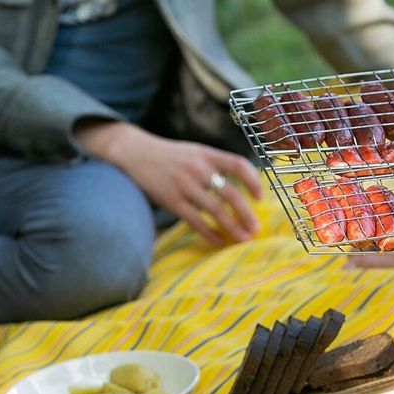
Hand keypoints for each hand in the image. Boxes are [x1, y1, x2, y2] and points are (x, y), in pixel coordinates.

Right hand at [76, 121, 263, 245]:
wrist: (134, 153)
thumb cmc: (169, 156)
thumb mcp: (194, 152)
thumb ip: (214, 165)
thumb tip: (238, 191)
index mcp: (207, 154)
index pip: (238, 165)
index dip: (253, 181)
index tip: (260, 197)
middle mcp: (198, 168)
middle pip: (230, 194)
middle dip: (246, 214)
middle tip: (256, 229)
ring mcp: (184, 185)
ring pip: (215, 211)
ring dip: (231, 227)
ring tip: (242, 239)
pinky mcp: (171, 200)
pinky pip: (195, 221)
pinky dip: (209, 233)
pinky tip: (218, 241)